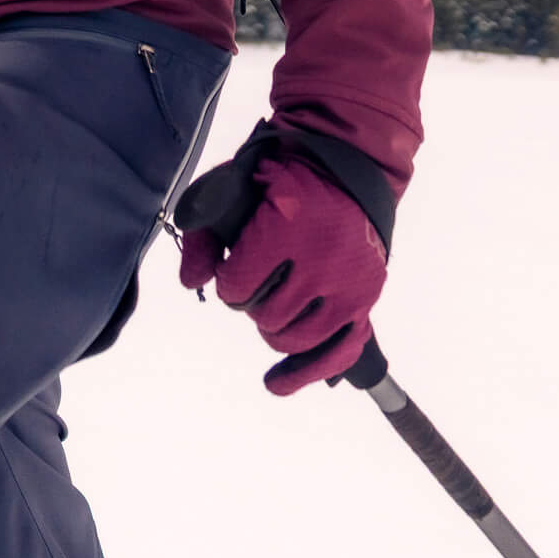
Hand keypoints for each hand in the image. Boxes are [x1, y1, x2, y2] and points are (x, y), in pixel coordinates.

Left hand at [178, 146, 389, 395]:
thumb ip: (204, 234)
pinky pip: (339, 353)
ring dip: (273, 330)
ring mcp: (350, 285)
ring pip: (295, 339)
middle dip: (251, 303)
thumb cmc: (279, 183)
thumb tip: (192, 283)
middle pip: (265, 316)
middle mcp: (323, 260)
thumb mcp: (232, 190)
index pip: (238, 287)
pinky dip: (307, 372)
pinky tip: (276, 384)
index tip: (232, 270)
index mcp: (286, 227)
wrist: (343, 173)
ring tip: (269, 310)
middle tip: (257, 281)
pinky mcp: (366, 300)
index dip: (228, 282)